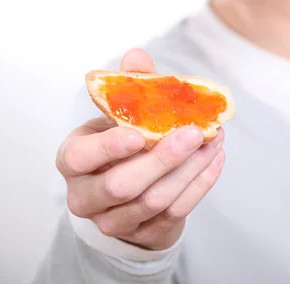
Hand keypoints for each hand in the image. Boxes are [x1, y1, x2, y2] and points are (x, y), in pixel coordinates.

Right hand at [56, 49, 225, 249]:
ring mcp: (115, 221)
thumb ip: (128, 87)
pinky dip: (201, 184)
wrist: (128, 195)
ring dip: (190, 168)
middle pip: (123, 186)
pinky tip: (215, 158)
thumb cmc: (120, 147)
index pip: (80, 157)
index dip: (108, 148)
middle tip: (194, 131)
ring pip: (155, 201)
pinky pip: (177, 211)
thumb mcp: (117, 117)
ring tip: (213, 139)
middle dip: (163, 158)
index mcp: (74, 161)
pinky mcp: (145, 233)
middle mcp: (87, 196)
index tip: (139, 134)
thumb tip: (138, 56)